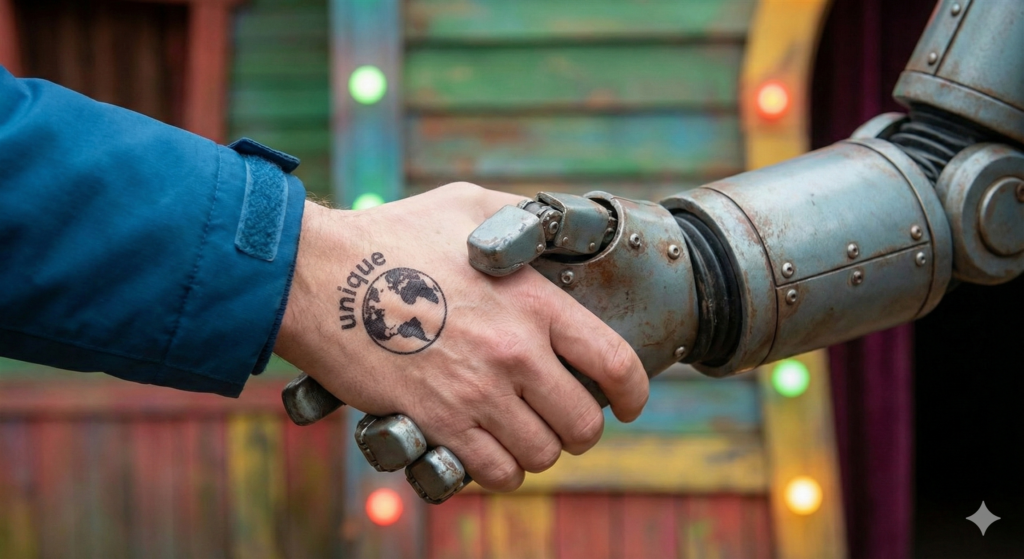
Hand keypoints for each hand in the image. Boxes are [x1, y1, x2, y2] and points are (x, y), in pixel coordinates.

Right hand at [273, 183, 648, 491]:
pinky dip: (500, 472)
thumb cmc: (393, 236)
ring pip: (540, 455)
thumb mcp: (469, 206)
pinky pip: (493, 473)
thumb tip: (557, 227)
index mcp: (535, 303)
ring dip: (538, 453)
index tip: (630, 405)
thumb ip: (523, 219)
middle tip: (563, 423)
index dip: (635, 393)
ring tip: (523, 437)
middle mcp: (516, 353)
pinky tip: (490, 455)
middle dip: (581, 431)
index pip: (615, 364)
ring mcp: (477, 393)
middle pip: (583, 423)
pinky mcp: (437, 422)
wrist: (320, 277)